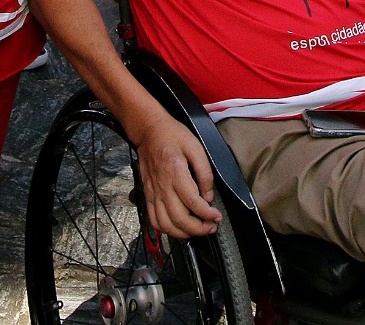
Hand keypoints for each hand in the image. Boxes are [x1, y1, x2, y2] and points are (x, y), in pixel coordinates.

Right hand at [132, 113, 221, 238]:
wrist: (149, 130)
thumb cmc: (172, 135)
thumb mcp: (196, 147)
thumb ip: (205, 173)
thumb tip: (208, 197)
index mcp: (175, 172)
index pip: (192, 202)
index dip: (207, 214)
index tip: (216, 216)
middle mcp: (162, 185)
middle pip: (179, 219)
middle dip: (198, 229)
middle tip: (210, 227)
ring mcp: (153, 192)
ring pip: (165, 224)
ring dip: (182, 233)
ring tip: (196, 229)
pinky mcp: (148, 195)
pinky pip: (153, 220)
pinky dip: (166, 230)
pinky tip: (178, 227)